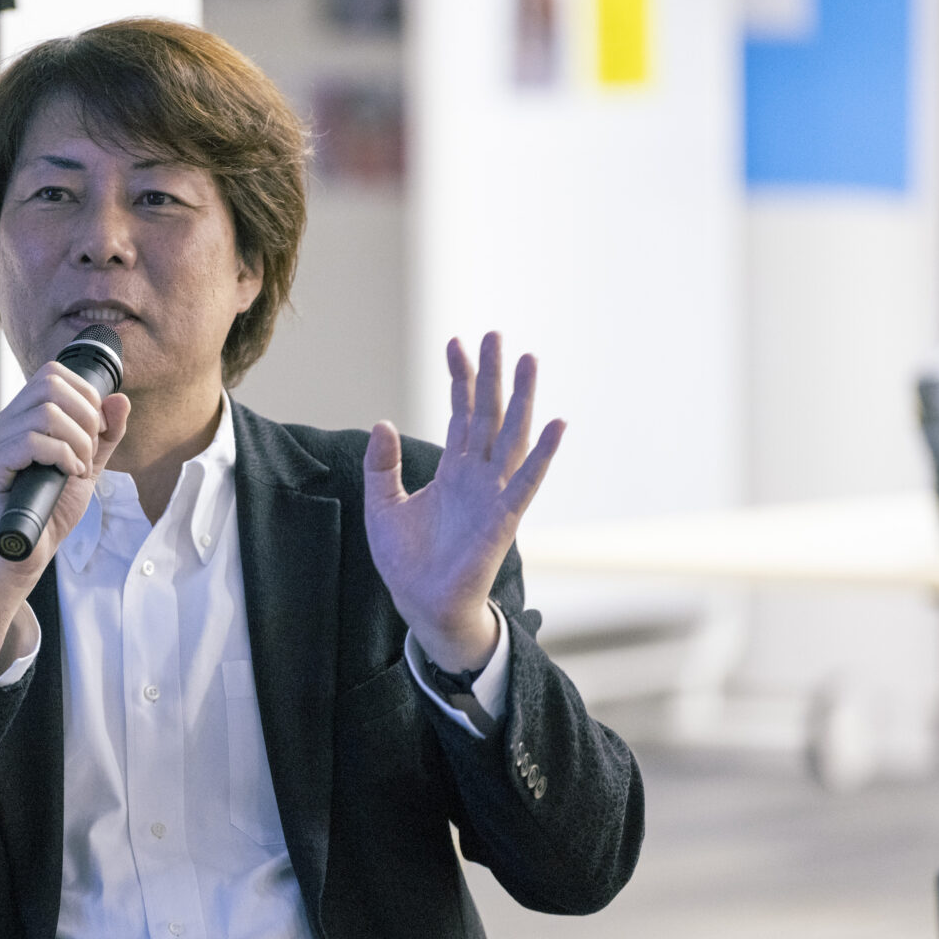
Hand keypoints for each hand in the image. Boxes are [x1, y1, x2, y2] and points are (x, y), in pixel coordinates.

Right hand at [0, 362, 130, 657]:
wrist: (23, 557)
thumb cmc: (49, 513)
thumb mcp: (86, 467)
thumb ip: (104, 436)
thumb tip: (119, 399)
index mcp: (18, 419)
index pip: (51, 374)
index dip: (85, 395)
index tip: (98, 431)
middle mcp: (0, 424)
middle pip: (50, 383)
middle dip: (86, 415)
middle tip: (90, 450)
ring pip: (46, 412)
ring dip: (78, 440)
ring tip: (80, 467)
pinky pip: (33, 440)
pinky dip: (63, 455)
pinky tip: (69, 474)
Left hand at [364, 333, 564, 672]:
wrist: (421, 604)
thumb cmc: (407, 561)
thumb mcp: (383, 505)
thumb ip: (382, 466)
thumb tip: (381, 423)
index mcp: (452, 470)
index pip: (460, 413)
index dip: (459, 379)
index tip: (456, 343)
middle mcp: (477, 476)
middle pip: (488, 414)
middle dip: (492, 375)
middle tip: (496, 334)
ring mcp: (493, 494)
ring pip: (511, 436)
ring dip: (522, 400)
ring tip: (530, 361)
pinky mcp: (503, 519)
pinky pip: (526, 482)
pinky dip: (542, 455)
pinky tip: (556, 425)